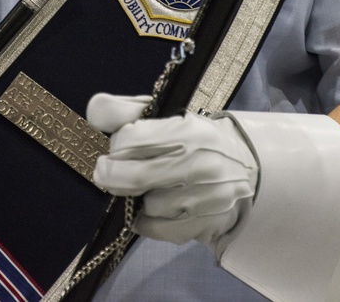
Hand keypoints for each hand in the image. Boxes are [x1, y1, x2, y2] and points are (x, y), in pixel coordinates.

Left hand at [87, 93, 258, 250]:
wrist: (246, 167)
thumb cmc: (193, 139)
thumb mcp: (164, 115)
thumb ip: (125, 111)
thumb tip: (94, 110)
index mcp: (188, 130)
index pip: (132, 138)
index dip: (117, 143)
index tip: (119, 145)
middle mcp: (201, 164)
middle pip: (135, 177)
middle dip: (112, 176)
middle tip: (107, 172)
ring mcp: (206, 197)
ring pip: (147, 206)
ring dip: (140, 199)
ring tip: (151, 187)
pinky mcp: (206, 223)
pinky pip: (158, 229)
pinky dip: (149, 221)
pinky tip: (158, 208)